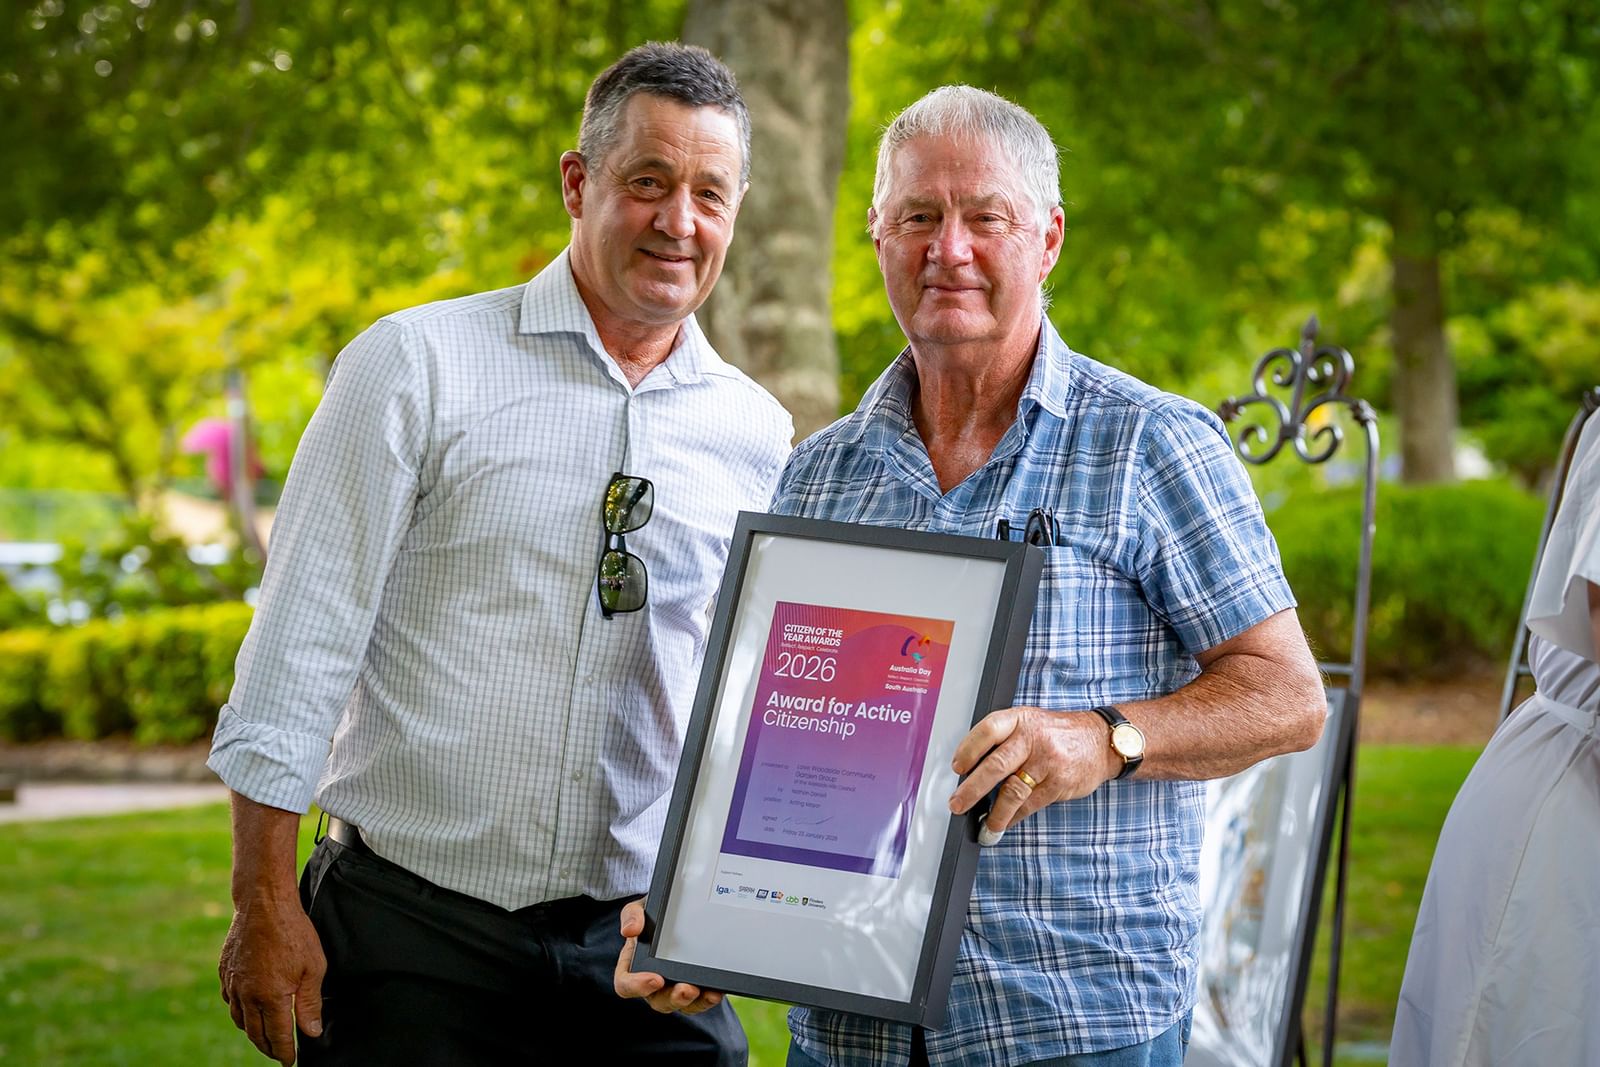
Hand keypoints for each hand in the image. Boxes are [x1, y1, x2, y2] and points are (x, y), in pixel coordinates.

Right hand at [218, 897, 326, 1065]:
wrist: (263, 903)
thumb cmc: (293, 932)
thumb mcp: (314, 967)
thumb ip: (310, 1003)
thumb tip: (311, 1032)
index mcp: (271, 997)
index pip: (277, 1035)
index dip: (284, 1052)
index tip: (289, 1062)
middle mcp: (247, 995)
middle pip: (255, 1033)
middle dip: (268, 1047)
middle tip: (278, 1054)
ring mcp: (233, 983)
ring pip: (239, 1019)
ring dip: (252, 1032)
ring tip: (264, 1037)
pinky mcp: (225, 971)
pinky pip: (229, 1001)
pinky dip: (238, 1012)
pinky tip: (246, 1011)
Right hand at [613, 898, 724, 1013]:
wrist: (677, 912)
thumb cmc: (653, 916)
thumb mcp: (641, 908)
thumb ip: (632, 915)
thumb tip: (629, 930)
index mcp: (632, 966)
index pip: (626, 985)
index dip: (638, 986)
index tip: (655, 979)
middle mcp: (651, 982)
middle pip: (657, 1000)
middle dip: (673, 998)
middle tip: (687, 989)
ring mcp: (672, 988)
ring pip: (680, 1005)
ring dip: (693, 1002)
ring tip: (707, 992)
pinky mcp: (692, 990)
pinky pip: (698, 1002)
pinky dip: (707, 999)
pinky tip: (716, 992)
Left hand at [948, 706, 1117, 844]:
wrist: (1101, 740)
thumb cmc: (1057, 733)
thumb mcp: (1030, 722)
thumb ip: (1004, 739)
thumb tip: (971, 769)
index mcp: (1020, 719)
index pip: (988, 731)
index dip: (969, 749)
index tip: (957, 768)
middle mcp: (1032, 739)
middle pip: (996, 766)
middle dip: (972, 789)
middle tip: (957, 804)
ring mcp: (1047, 762)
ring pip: (1013, 792)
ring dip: (995, 813)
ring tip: (985, 825)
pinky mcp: (1059, 783)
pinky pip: (1030, 804)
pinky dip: (1014, 816)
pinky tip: (1005, 822)